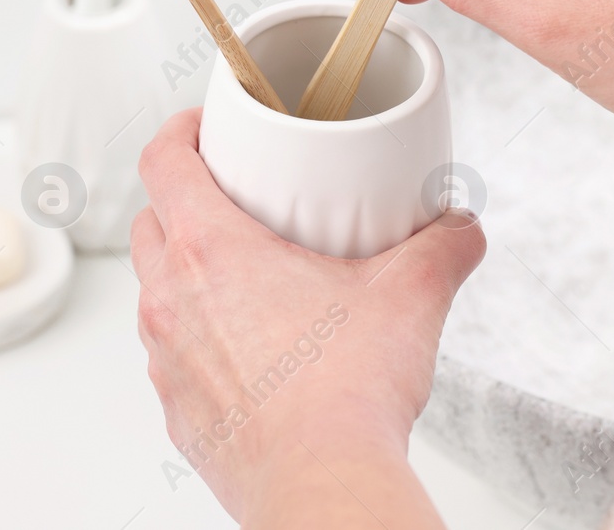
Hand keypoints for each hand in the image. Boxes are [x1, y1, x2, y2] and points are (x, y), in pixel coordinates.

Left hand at [130, 109, 484, 527]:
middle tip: (233, 198)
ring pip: (156, 291)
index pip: (163, 162)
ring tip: (245, 275)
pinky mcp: (178, 410)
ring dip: (186, 273)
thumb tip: (462, 228)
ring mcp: (167, 360)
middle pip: (151, 222)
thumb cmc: (345, 394)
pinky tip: (251, 348)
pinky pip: (173, 355)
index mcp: (211, 250)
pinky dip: (198, 337)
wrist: (324, 485)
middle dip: (183, 200)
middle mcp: (172, 300)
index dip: (177, 132)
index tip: (201, 128)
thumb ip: (443, 246)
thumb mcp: (410, 297)